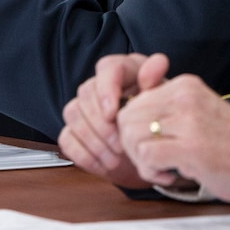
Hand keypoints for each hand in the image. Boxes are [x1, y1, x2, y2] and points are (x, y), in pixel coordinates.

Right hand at [60, 53, 166, 187]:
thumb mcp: (163, 102)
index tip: (112, 114)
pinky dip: (85, 155)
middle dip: (102, 123)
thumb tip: (157, 64)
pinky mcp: (74, 130)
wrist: (149, 148)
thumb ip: (158, 81)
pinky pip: (66, 138)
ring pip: (73, 113)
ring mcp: (84, 107)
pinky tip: (105, 165)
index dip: (106, 89)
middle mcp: (100, 85)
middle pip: (86, 93)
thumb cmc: (156, 119)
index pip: (108, 68)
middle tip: (121, 144)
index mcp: (125, 71)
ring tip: (116, 158)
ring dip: (94, 140)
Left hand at [115, 73, 229, 203]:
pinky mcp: (190, 147)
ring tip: (162, 168)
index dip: (133, 130)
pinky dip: (151, 171)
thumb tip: (128, 120)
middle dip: (132, 145)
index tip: (150, 144)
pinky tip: (169, 174)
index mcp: (184, 85)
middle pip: (127, 119)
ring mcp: (187, 120)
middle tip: (152, 160)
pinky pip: (146, 156)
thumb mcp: (198, 112)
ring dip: (141, 160)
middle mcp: (183, 96)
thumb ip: (167, 110)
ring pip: (132, 136)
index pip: (133, 102)